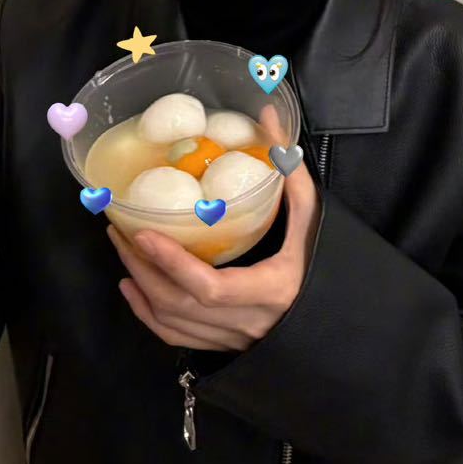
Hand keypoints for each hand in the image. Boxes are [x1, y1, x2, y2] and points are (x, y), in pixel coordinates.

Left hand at [107, 104, 321, 350]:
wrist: (343, 322)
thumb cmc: (330, 268)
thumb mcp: (315, 221)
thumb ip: (290, 173)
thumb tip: (268, 116)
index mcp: (272, 291)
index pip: (210, 288)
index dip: (172, 263)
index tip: (143, 233)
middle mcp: (249, 323)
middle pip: (178, 303)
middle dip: (142, 266)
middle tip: (119, 228)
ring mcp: (234, 339)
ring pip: (172, 322)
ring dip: (140, 285)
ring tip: (122, 248)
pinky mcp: (226, 347)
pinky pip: (175, 337)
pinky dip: (147, 313)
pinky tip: (132, 287)